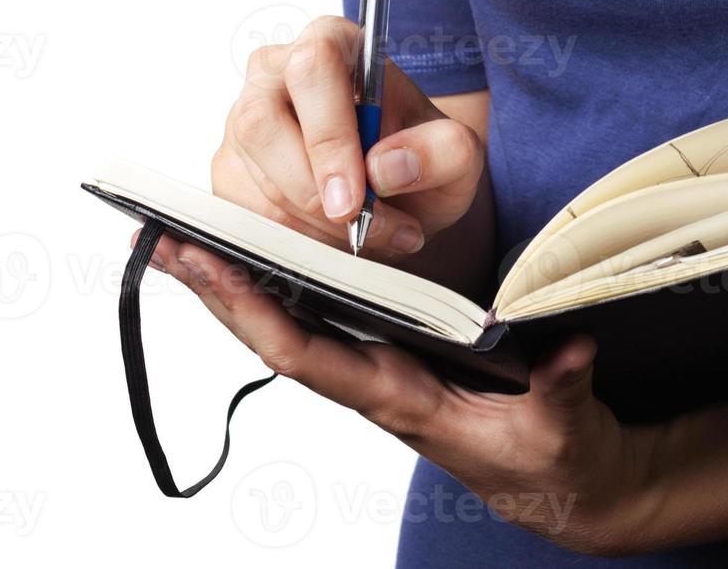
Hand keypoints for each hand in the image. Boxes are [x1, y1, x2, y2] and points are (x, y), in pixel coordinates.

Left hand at [147, 237, 665, 555]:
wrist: (570, 490)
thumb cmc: (559, 464)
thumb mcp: (567, 433)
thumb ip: (563, 391)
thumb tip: (570, 352)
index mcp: (399, 400)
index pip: (307, 355)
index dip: (253, 311)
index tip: (208, 264)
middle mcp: (372, 383)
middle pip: (273, 333)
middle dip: (214, 290)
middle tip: (157, 236)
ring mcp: (376, 371)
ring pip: (287, 324)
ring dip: (232, 285)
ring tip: (180, 236)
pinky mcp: (391, 359)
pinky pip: (318, 319)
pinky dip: (276, 288)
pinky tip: (249, 258)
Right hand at [216, 16, 483, 259]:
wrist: (398, 194)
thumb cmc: (419, 158)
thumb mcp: (458, 157)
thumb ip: (442, 152)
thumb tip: (386, 167)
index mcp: (331, 43)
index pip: (312, 68)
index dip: (328, 136)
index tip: (356, 197)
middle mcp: (274, 71)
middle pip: (262, 122)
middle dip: (309, 190)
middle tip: (358, 228)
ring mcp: (243, 118)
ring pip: (251, 176)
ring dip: (310, 225)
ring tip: (364, 235)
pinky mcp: (229, 167)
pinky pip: (242, 212)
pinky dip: (290, 240)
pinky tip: (330, 239)